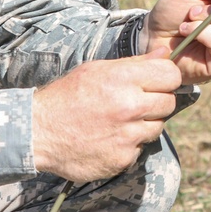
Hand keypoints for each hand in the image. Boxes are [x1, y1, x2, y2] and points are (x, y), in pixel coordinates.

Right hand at [31, 50, 180, 182]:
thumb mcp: (98, 70)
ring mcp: (127, 135)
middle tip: (138, 102)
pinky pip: (140, 148)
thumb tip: (164, 52)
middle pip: (169, 102)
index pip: (171, 75)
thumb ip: (136, 62)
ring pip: (158, 127)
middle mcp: (129, 106)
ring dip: (145, 123)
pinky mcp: (123, 158)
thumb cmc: (68, 95)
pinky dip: (130, 143)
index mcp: (123, 79)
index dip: (167, 77)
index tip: (158, 81)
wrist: (39, 132)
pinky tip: (111, 137)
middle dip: (158, 101)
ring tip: (120, 120)